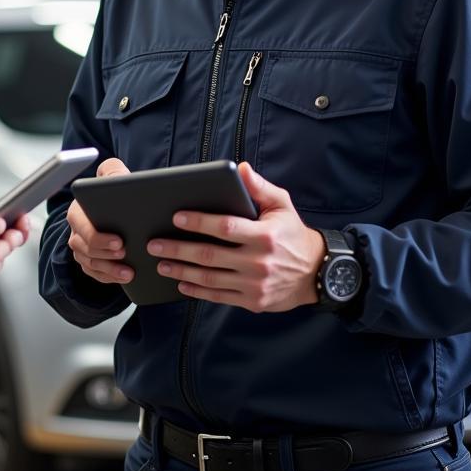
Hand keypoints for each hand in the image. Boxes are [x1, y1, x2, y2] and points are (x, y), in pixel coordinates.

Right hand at [66, 157, 132, 285]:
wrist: (117, 202)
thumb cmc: (114, 188)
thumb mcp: (113, 174)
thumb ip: (112, 170)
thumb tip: (114, 177)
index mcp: (78, 210)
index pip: (82, 226)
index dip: (98, 237)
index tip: (119, 241)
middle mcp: (76, 230)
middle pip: (84, 247)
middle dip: (105, 254)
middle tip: (126, 254)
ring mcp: (81, 247)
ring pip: (89, 263)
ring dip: (109, 269)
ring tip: (129, 272)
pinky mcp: (89, 260)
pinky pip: (94, 273)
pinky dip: (108, 278)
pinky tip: (125, 278)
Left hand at [145, 162, 324, 311]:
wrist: (317, 273)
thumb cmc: (292, 233)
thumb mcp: (282, 205)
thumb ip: (260, 187)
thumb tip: (240, 168)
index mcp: (264, 236)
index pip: (225, 227)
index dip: (199, 222)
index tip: (176, 217)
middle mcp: (258, 262)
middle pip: (210, 256)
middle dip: (178, 249)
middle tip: (154, 244)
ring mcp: (254, 285)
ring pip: (210, 279)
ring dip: (182, 271)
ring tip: (161, 263)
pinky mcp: (252, 301)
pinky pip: (219, 296)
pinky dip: (197, 291)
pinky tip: (181, 283)